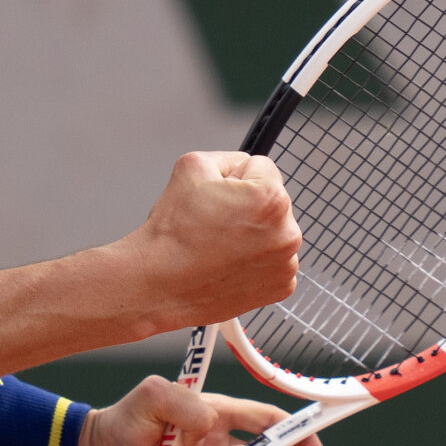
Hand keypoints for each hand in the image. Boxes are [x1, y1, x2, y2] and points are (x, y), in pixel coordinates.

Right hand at [114, 151, 302, 334]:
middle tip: (216, 224)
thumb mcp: (192, 167)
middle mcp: (286, 234)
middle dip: (248, 207)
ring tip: (220, 246)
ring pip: (273, 233)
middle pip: (272, 202)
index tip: (217, 199)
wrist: (160, 284)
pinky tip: (230, 265)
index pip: (262, 168)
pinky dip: (256, 263)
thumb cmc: (173, 235)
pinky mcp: (280, 287)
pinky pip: (273, 262)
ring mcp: (285, 265)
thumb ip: (227, 157)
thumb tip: (242, 165)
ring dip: (254, 235)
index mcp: (271, 200)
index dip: (234, 178)